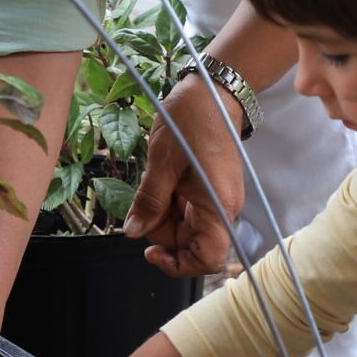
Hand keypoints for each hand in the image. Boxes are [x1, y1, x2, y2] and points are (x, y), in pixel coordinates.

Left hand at [125, 72, 247, 277]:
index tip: (150, 250)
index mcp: (218, 205)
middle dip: (162, 233)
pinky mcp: (209, 191)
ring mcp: (216, 200)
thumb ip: (149, 200)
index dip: (180, 264)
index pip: (209, 258)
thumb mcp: (162, 160)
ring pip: (185, 229)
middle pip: (191, 244)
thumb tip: (133, 232)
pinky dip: (169, 204)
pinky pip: (187, 211)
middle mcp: (222, 208)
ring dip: (163, 216)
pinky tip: (162, 182)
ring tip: (155, 184)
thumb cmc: (192, 119)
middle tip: (144, 205)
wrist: (212, 92)